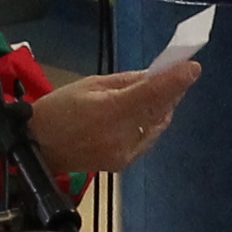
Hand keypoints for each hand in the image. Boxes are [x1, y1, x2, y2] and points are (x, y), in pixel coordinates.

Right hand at [28, 58, 197, 181]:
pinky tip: (146, 112)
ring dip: (163, 107)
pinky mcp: (124, 163)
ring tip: (163, 91)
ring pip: (157, 125)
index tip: (192, 68)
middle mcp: (120, 134)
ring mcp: (124, 152)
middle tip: (180, 73)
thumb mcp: (90, 84)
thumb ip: (126, 82)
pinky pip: (147, 138)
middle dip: (172, 91)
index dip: (175, 81)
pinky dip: (151, 123)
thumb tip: (155, 76)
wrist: (39, 147)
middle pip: (159, 110)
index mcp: (108, 110)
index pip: (151, 94)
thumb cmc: (59, 109)